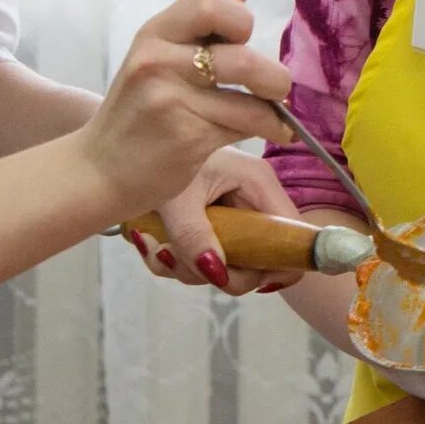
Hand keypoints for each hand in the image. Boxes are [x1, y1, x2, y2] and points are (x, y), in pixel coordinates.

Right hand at [75, 0, 294, 226]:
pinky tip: (268, 134)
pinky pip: (243, 128)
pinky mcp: (186, 137)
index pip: (208, 5)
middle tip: (277, 87)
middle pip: (243, 58)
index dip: (239, 21)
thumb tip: (244, 2)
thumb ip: (193, 37)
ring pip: (251, 102)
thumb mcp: (153, 62)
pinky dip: (266, 131)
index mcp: (154, 34)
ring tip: (276, 119)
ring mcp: (172, 101)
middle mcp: (159, 61)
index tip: (244, 42)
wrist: (98, 171)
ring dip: (274, 113)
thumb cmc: (136, 113)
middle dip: (274, 77)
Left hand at [121, 147, 306, 296]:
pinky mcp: (214, 223)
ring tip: (154, 247)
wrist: (130, 147)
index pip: (295, 235)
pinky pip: (205, 257)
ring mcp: (234, 214)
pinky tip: (151, 241)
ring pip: (227, 264)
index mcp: (257, 184)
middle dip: (216, 272)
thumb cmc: (155, 158)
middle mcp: (253, 200)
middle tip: (181, 263)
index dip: (277, 265)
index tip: (236, 277)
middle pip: (258, 260)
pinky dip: (176, 259)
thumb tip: (217, 275)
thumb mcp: (175, 199)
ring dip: (187, 267)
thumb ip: (194, 236)